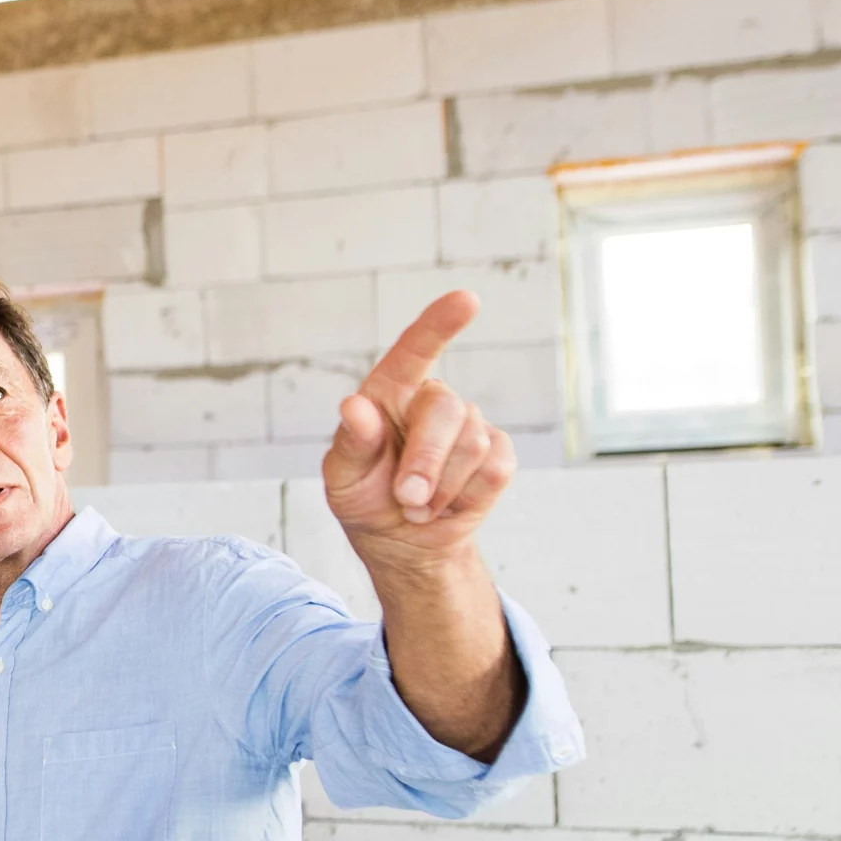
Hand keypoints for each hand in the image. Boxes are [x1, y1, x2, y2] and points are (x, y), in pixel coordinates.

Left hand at [325, 290, 517, 572]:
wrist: (400, 540)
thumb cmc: (364, 498)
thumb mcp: (342, 477)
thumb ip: (351, 444)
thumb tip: (354, 407)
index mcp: (389, 393)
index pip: (415, 350)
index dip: (439, 324)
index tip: (467, 299)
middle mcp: (432, 401)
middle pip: (447, 411)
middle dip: (426, 461)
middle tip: (406, 497)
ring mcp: (470, 425)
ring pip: (473, 445)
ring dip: (441, 488)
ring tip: (416, 505)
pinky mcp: (497, 455)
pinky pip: (496, 469)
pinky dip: (466, 497)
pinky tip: (447, 505)